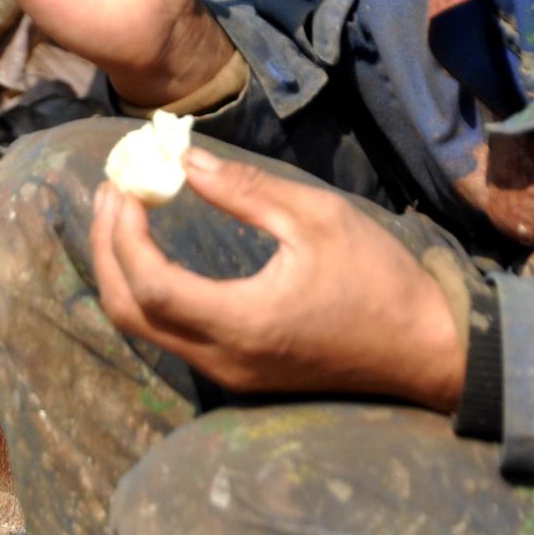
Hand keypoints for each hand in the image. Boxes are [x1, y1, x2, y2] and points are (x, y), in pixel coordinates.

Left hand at [90, 147, 466, 410]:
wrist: (425, 350)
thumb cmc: (379, 280)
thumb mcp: (317, 218)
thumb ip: (246, 192)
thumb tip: (184, 161)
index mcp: (242, 322)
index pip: (149, 285)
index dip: (123, 234)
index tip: (126, 184)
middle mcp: (223, 358)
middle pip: (129, 312)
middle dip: (108, 249)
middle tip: (113, 190)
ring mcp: (229, 373)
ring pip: (145, 328)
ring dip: (123, 270)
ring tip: (125, 211)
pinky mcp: (239, 373)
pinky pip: (171, 335)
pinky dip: (149, 290)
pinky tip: (154, 249)